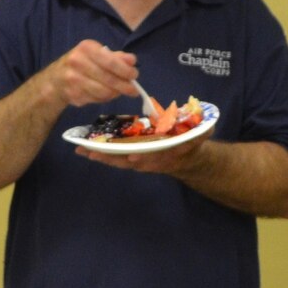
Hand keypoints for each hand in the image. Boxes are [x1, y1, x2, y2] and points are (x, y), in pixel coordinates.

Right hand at [47, 40, 138, 107]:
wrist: (54, 80)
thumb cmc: (80, 63)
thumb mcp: (96, 54)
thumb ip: (115, 57)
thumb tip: (132, 60)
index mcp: (86, 48)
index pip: (110, 61)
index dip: (125, 70)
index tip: (134, 75)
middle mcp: (77, 62)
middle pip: (108, 79)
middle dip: (124, 85)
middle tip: (133, 89)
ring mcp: (73, 80)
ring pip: (104, 92)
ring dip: (115, 93)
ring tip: (119, 91)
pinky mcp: (73, 95)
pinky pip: (96, 99)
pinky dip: (105, 98)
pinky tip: (106, 94)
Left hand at [78, 126, 212, 175]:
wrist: (188, 158)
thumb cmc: (192, 142)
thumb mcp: (201, 135)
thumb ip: (201, 132)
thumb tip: (204, 126)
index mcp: (166, 155)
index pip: (154, 158)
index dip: (144, 158)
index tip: (133, 156)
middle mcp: (151, 160)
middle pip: (129, 161)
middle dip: (112, 158)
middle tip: (94, 153)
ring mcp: (140, 160)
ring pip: (119, 160)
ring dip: (101, 156)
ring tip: (83, 150)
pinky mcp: (132, 157)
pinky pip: (115, 157)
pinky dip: (101, 154)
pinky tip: (85, 150)